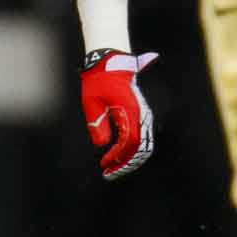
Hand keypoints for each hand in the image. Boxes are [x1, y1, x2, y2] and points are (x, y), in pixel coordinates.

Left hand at [80, 49, 157, 178]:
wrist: (111, 62)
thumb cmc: (99, 81)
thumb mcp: (91, 102)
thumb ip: (97, 124)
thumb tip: (102, 145)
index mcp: (131, 111)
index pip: (129, 142)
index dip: (118, 156)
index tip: (104, 163)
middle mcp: (142, 115)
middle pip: (141, 148)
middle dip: (126, 164)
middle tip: (108, 173)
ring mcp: (144, 116)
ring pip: (144, 146)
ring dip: (130, 160)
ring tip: (113, 168)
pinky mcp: (141, 116)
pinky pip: (142, 139)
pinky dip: (133, 151)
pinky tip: (119, 157)